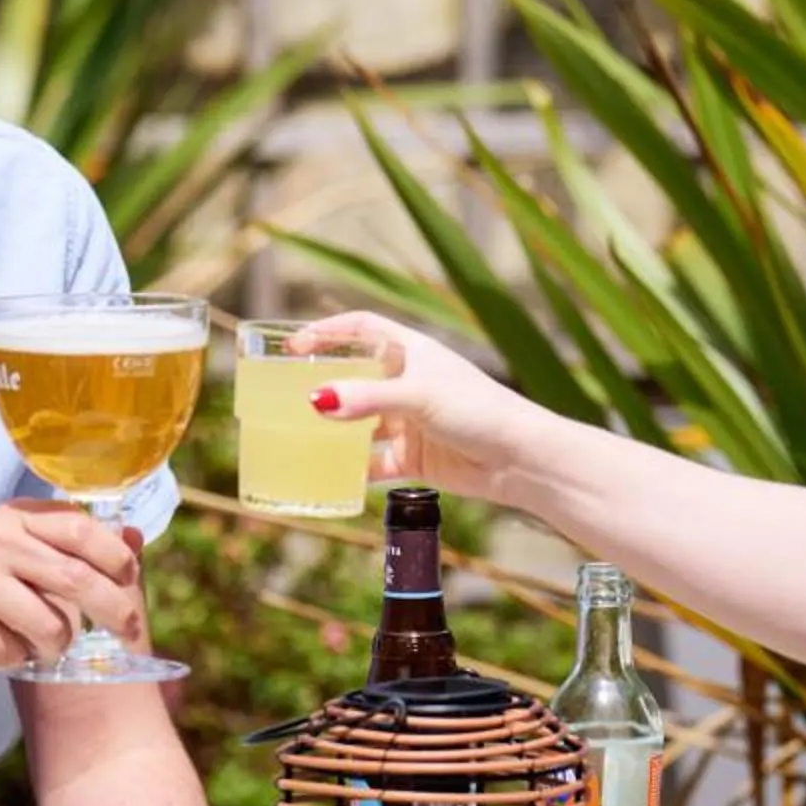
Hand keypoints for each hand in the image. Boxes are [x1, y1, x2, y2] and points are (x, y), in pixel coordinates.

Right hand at [0, 500, 145, 676]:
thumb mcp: (3, 548)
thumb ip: (61, 546)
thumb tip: (135, 541)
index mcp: (9, 517)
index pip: (81, 527)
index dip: (117, 556)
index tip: (132, 581)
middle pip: (77, 578)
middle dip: (115, 610)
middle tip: (130, 630)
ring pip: (52, 625)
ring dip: (57, 646)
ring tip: (39, 644)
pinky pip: (15, 653)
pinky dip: (16, 659)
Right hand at [291, 312, 555, 504]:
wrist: (520, 459)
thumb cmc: (479, 411)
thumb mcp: (419, 397)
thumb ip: (367, 399)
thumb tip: (317, 400)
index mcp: (412, 352)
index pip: (361, 328)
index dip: (327, 331)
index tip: (293, 346)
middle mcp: (408, 383)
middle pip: (355, 376)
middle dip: (323, 384)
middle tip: (285, 395)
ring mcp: (410, 421)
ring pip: (361, 423)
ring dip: (335, 431)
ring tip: (299, 437)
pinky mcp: (415, 457)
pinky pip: (374, 462)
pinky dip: (354, 469)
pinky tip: (331, 476)